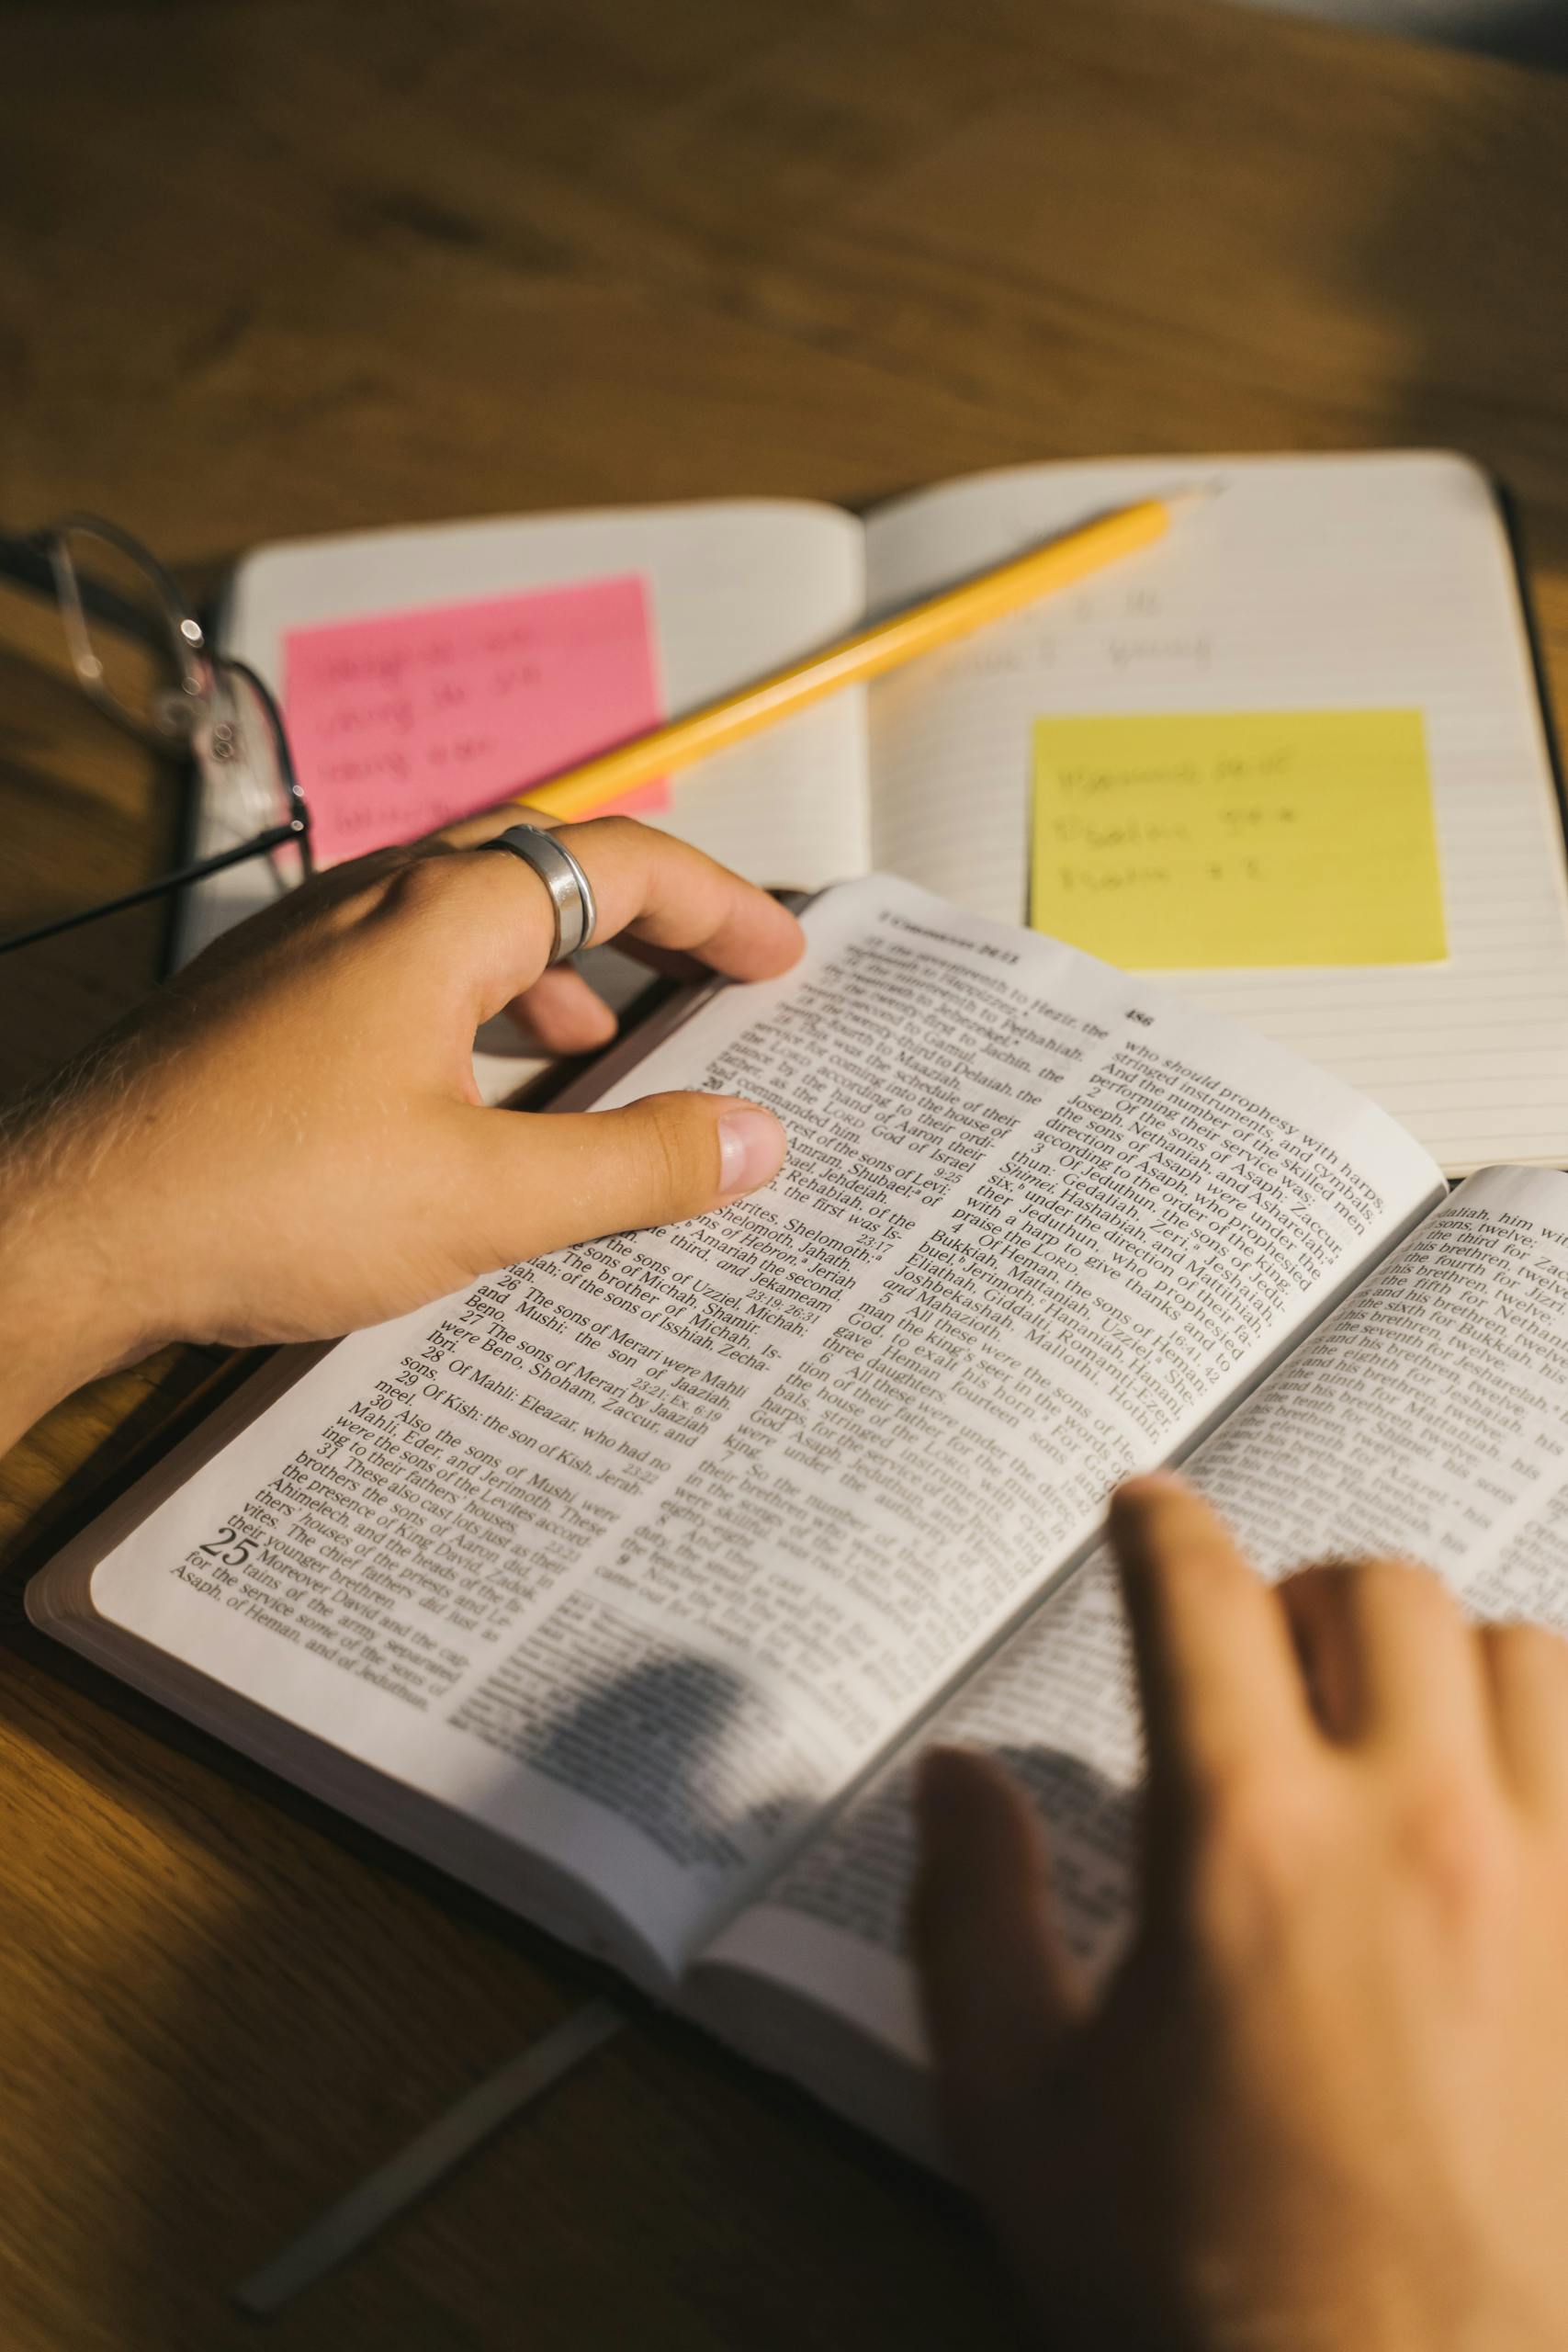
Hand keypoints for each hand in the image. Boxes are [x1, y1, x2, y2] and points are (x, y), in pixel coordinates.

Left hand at [0, 817, 801, 1448]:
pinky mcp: (260, 1008)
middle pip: (545, 874)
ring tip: (609, 1052)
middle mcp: (371, 904)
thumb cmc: (255, 1199)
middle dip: (645, 926)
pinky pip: (402, 975)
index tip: (782, 956)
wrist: (61, 1232)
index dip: (719, 905)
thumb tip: (756, 1140)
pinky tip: (477, 1099)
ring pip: (466, 926)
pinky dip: (476, 1012)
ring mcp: (305, 950)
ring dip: (558, 975)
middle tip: (717, 982)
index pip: (620, 863)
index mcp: (441, 916)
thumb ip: (632, 1166)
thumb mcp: (482, 1198)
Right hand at [912, 1475, 1567, 2351]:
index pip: (1197, 1594)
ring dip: (1446, 1667)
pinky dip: (1548, 1757)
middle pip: (1379, 1590)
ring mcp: (1553, 1890)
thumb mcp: (1020, 2108)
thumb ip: (970, 1915)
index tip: (1144, 1513)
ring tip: (1390, 1736)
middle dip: (1299, 1595)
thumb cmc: (1202, 2293)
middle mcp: (1416, 1832)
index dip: (1157, 1527)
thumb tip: (956, 1779)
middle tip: (1257, 1660)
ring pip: (1525, 1658)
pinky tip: (1497, 1825)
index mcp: (1246, 1845)